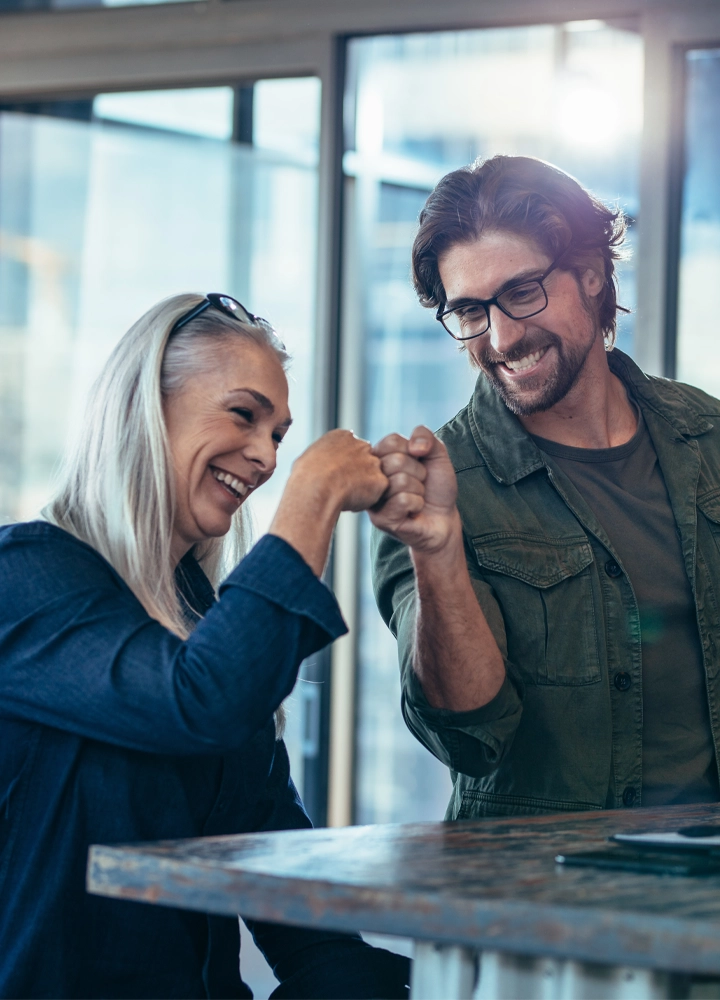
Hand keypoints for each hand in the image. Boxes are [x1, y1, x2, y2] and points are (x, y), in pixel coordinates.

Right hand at [290, 429, 387, 513]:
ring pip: (374, 476)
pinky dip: (368, 500)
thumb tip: (322, 463)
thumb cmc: (305, 476)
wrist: (315, 488)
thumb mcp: (309, 457)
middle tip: (343, 488)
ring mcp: (373, 462)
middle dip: (359, 474)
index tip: (336, 476)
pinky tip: (352, 503)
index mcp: (342, 436)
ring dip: (364, 487)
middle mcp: (361, 445)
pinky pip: (378, 492)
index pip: (352, 449)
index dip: (345, 466)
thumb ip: (323, 456)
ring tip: (345, 497)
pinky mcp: (380, 480)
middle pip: (367, 460)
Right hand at [369, 426, 459, 553]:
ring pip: (400, 481)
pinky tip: (414, 510)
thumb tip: (414, 446)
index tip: (417, 463)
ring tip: (416, 496)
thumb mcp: (436, 454)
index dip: (413, 452)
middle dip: (419, 473)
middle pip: (395, 461)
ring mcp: (373, 499)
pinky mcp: (380, 519)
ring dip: (418, 490)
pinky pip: (402, 500)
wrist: (444, 518)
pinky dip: (417, 503)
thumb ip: (425, 436)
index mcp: (379, 457)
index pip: (391, 441)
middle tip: (419, 483)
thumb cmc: (436, 486)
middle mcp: (371, 477)